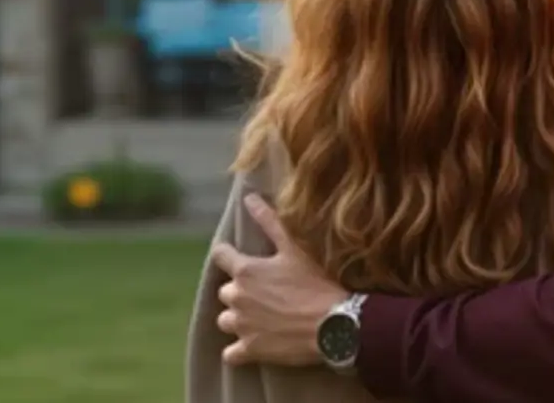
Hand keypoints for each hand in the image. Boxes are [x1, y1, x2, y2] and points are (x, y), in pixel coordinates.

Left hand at [210, 194, 347, 366]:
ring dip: (238, 318)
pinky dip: (239, 350)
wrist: (333, 324)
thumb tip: (249, 198)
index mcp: (245, 271)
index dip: (228, 254)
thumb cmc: (315, 283)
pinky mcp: (249, 350)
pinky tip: (254, 344)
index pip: (220, 256)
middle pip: (225, 291)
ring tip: (261, 317)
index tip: (236, 257)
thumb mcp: (294, 247)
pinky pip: (231, 354)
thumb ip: (269, 221)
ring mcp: (241, 326)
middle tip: (265, 291)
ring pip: (226, 320)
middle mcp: (237, 298)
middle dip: (240, 290)